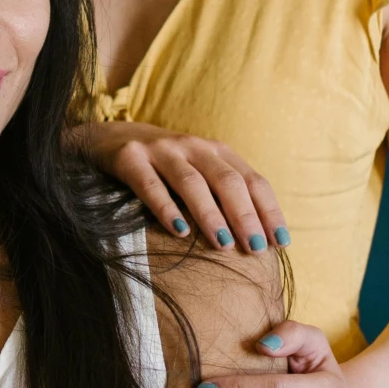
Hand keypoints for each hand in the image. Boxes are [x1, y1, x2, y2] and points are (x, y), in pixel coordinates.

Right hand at [75, 120, 287, 255]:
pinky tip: (179, 230)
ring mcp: (161, 151)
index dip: (269, 211)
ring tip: (223, 244)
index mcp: (217, 152)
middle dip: (245, 216)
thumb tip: (257, 240)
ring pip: (192, 182)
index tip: (280, 243)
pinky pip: (150, 185)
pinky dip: (166, 208)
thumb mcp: (197, 173)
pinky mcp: (130, 159)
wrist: (108, 138)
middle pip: (227, 181)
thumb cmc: (163, 167)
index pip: (253, 181)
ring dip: (211, 214)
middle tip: (255, 248)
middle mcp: (194, 147)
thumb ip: (222, 196)